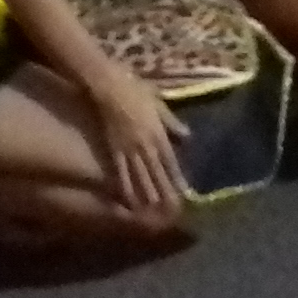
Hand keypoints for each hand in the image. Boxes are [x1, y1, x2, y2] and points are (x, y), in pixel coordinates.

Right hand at [88, 70, 191, 215]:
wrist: (110, 87)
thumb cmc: (136, 91)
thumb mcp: (160, 104)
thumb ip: (172, 122)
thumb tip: (187, 136)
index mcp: (158, 133)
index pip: (170, 160)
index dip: (177, 177)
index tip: (185, 193)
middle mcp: (145, 144)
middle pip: (156, 172)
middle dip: (164, 191)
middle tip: (171, 210)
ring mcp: (128, 149)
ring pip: (140, 176)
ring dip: (147, 194)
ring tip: (153, 211)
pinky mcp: (113, 149)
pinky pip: (120, 172)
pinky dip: (125, 187)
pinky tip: (128, 200)